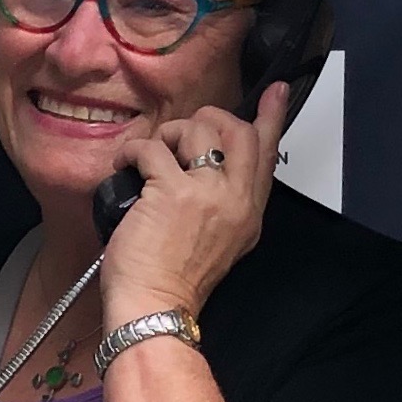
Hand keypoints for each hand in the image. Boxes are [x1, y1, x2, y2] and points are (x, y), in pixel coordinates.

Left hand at [98, 80, 287, 325]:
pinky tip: (124, 165)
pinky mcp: (171, 193)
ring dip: (169, 133)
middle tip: (184, 130)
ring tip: (150, 156)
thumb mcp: (219, 242)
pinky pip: (152, 148)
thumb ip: (223, 204)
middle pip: (239, 131)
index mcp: (248, 213)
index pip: (268, 154)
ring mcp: (206, 194)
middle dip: (210, 118)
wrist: (154, 309)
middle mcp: (234, 200)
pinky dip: (132, 151)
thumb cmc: (175, 282)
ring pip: (198, 130)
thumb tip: (206, 166)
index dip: (271, 118)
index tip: (277, 92)